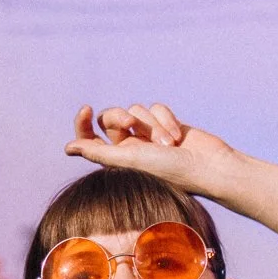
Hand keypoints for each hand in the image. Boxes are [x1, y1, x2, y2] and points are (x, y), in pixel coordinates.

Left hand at [64, 104, 243, 199]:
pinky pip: (156, 107)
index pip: (89, 137)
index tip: (87, 109)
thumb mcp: (131, 161)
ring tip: (168, 143)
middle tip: (132, 127)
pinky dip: (166, 118)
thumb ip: (99, 152)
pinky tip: (179, 135)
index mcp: (116, 159)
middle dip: (121, 117)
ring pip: (136, 110)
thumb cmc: (170, 170)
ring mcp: (148, 134)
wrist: (208, 166)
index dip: (83, 122)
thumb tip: (68, 148)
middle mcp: (129, 146)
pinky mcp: (166, 123)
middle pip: (111, 116)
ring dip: (151, 123)